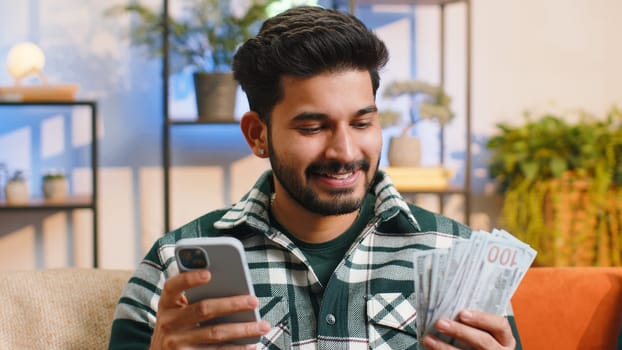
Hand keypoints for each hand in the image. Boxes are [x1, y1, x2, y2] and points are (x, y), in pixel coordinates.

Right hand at [149, 270, 270, 349]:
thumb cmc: (178, 325)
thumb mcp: (178, 310)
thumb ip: (196, 296)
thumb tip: (232, 287)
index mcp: (166, 303)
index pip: (173, 286)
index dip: (189, 278)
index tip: (209, 273)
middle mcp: (168, 323)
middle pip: (203, 309)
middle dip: (232, 304)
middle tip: (254, 300)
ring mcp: (176, 343)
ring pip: (215, 333)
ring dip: (243, 329)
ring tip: (263, 326)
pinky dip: (237, 349)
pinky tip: (252, 345)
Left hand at [422, 309, 514, 349]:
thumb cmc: (481, 341)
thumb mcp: (485, 331)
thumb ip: (474, 323)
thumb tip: (450, 307)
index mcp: (505, 339)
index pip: (500, 325)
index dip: (482, 318)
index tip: (462, 313)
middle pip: (484, 341)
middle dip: (460, 331)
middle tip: (440, 323)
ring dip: (445, 347)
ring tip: (429, 339)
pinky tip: (432, 349)